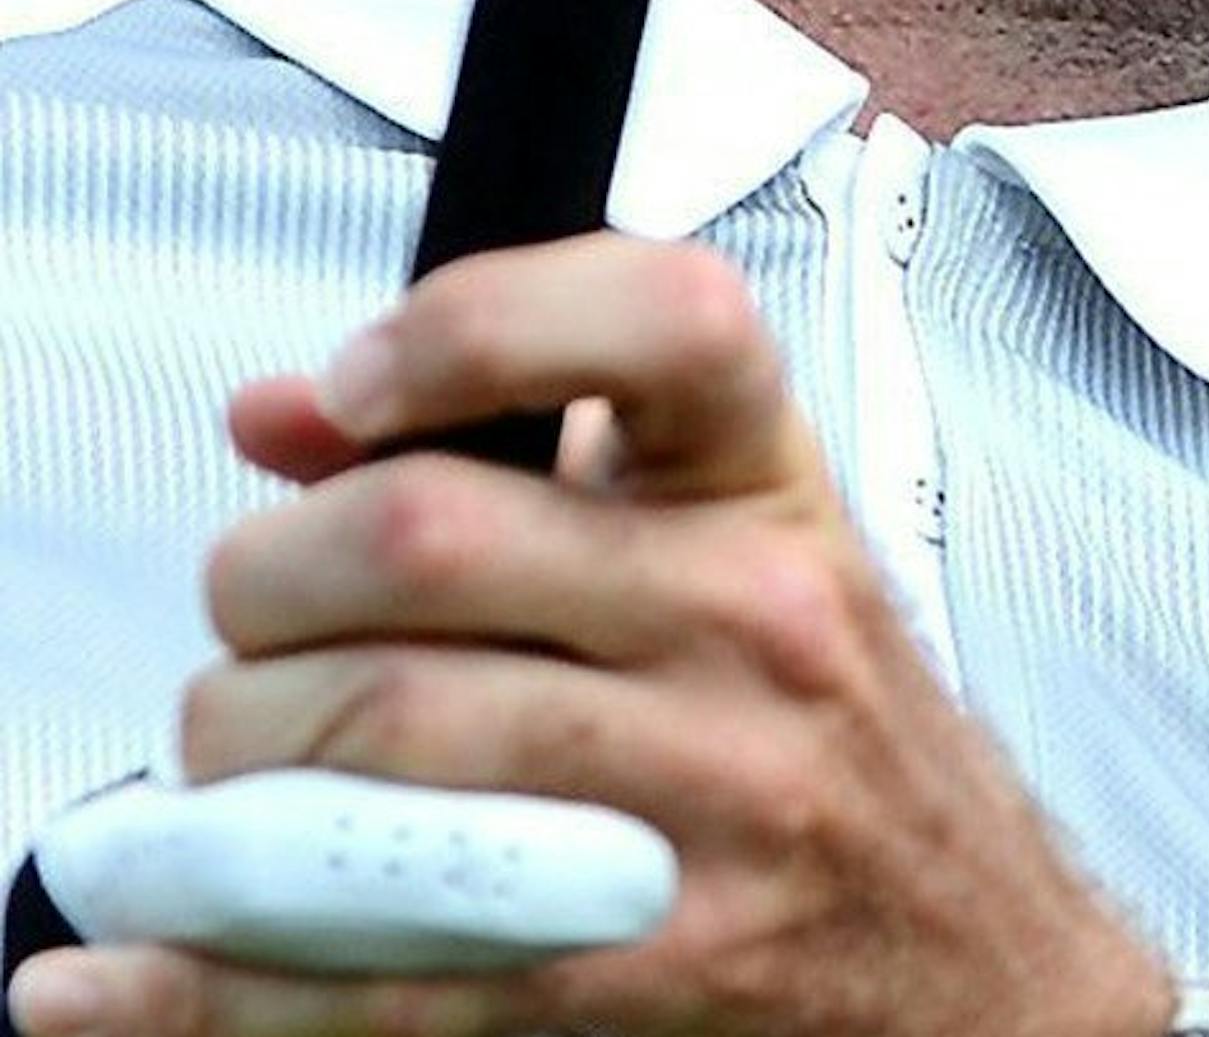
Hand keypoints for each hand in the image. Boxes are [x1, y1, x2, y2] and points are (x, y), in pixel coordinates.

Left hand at [8, 234, 1175, 1036]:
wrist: (985, 971)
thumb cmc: (832, 738)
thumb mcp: (725, 546)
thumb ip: (522, 451)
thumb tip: (282, 413)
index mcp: (767, 491)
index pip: (660, 319)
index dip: (472, 323)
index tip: (358, 384)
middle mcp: (752, 626)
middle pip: (421, 543)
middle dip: (264, 579)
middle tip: (248, 618)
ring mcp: (708, 808)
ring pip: (370, 742)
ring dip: (228, 765)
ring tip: (226, 772)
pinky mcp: (646, 978)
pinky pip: (380, 972)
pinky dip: (214, 980)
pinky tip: (141, 969)